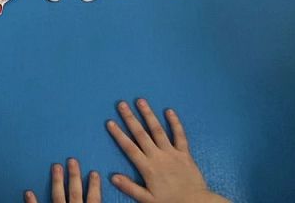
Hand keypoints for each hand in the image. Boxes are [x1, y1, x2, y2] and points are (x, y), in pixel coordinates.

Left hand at [25, 159, 100, 202]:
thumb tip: (97, 201)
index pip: (94, 200)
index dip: (95, 186)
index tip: (94, 172)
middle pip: (75, 193)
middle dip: (74, 176)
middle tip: (72, 160)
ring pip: (58, 197)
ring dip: (57, 182)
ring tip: (56, 166)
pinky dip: (32, 202)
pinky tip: (28, 192)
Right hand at [107, 100, 228, 202]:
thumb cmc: (170, 202)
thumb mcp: (147, 199)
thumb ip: (130, 187)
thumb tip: (113, 177)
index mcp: (147, 167)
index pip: (129, 147)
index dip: (118, 134)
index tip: (110, 122)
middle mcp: (158, 156)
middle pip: (141, 134)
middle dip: (130, 118)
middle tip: (122, 104)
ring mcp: (172, 152)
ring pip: (158, 130)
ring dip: (148, 115)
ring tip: (141, 101)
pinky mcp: (184, 153)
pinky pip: (180, 135)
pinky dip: (175, 123)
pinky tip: (169, 111)